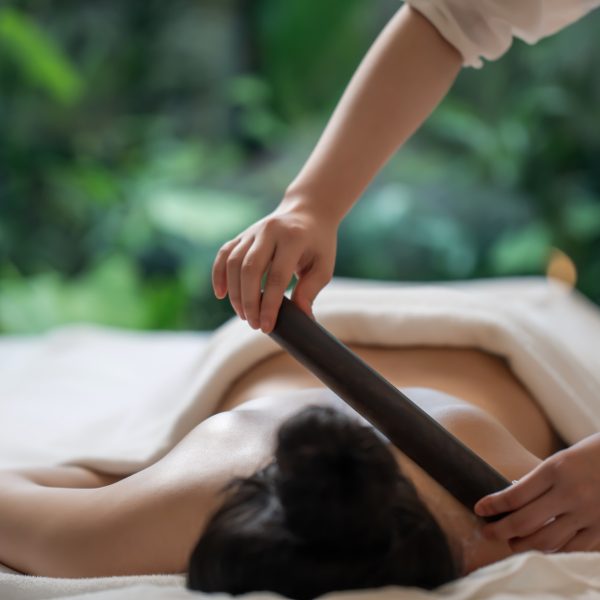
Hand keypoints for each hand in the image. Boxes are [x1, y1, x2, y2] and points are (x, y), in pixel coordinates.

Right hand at [211, 199, 337, 333]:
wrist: (308, 212)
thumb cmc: (318, 244)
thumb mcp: (323, 266)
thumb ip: (310, 290)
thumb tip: (301, 317)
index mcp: (293, 238)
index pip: (277, 276)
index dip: (270, 304)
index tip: (267, 326)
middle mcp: (270, 231)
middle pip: (250, 269)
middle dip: (249, 301)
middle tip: (253, 323)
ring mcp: (253, 231)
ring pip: (234, 263)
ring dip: (235, 292)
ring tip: (243, 314)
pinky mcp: (242, 235)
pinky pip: (224, 254)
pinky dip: (218, 274)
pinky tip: (220, 294)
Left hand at [474, 433, 599, 552]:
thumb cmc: (592, 455)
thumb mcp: (562, 460)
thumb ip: (539, 481)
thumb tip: (512, 501)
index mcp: (556, 470)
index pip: (515, 495)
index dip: (493, 505)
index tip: (479, 509)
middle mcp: (570, 493)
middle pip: (525, 522)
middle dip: (500, 530)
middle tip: (486, 532)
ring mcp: (588, 514)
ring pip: (547, 541)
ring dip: (523, 545)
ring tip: (511, 542)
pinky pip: (572, 548)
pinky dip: (553, 551)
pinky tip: (541, 548)